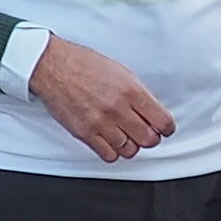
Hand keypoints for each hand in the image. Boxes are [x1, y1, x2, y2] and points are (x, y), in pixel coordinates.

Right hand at [30, 35, 173, 162]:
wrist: (53, 67)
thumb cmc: (83, 65)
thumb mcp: (120, 71)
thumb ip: (137, 93)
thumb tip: (151, 111)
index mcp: (131, 90)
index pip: (162, 120)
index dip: (167, 128)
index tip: (164, 129)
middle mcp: (118, 108)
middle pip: (149, 139)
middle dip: (151, 138)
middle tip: (146, 133)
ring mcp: (101, 122)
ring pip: (130, 150)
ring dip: (130, 145)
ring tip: (125, 135)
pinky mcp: (85, 133)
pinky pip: (109, 155)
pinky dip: (113, 152)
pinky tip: (111, 141)